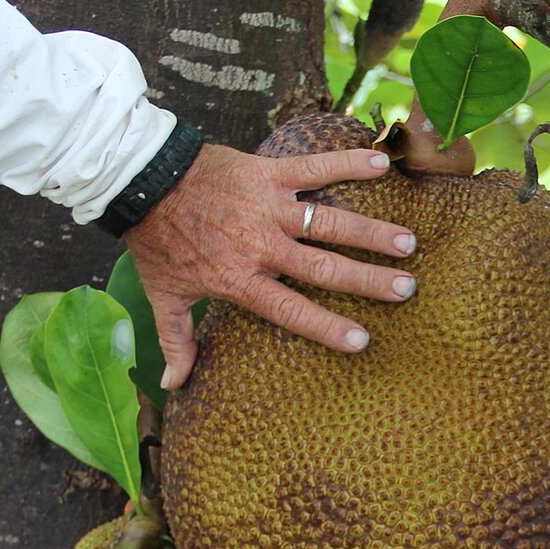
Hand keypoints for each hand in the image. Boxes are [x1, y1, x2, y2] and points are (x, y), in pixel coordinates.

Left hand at [121, 143, 417, 389]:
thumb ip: (175, 341)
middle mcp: (260, 245)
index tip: (362, 341)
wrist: (142, 180)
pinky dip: (346, 163)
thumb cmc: (157, 240)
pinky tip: (381, 163)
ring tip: (407, 241)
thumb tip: (174, 386)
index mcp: (240, 279)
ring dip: (370, 231)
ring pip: (328, 221)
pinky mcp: (267, 172)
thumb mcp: (164, 295)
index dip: (326, 326)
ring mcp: (267, 207)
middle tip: (406, 288)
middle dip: (367, 279)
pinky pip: (312, 167)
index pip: (290, 309)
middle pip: (323, 266)